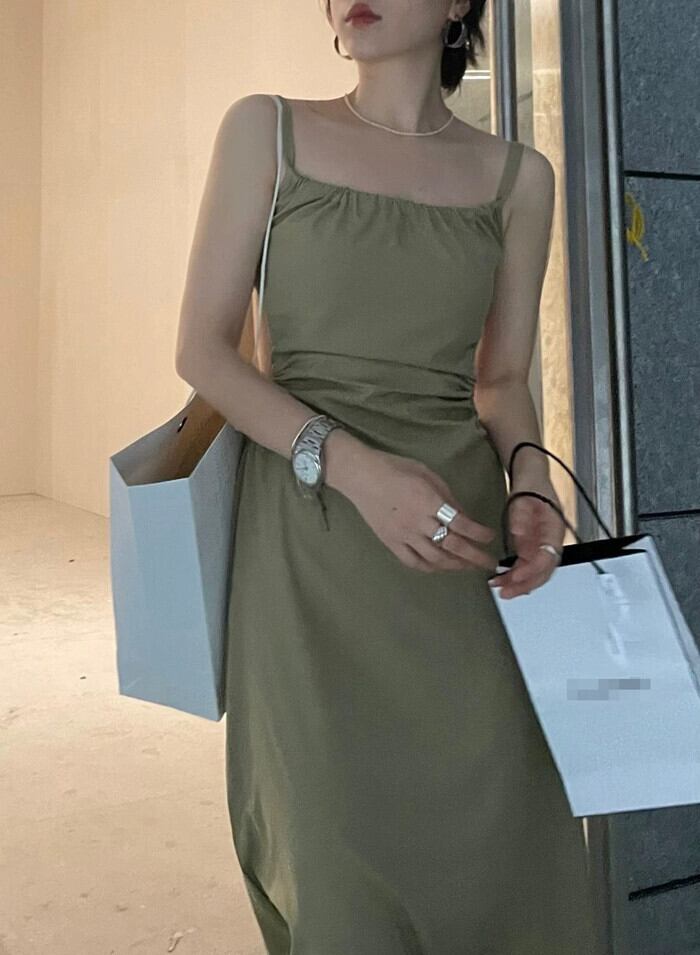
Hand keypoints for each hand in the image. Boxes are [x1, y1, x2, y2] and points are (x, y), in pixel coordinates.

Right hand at [339, 446, 498, 574]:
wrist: (361, 476)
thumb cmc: (396, 469)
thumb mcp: (428, 475)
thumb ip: (447, 497)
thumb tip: (465, 517)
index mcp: (429, 502)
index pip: (460, 523)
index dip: (478, 533)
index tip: (490, 537)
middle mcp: (418, 522)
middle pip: (452, 545)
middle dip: (474, 556)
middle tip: (489, 563)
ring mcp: (403, 535)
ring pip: (434, 558)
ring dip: (455, 565)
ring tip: (467, 566)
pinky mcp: (391, 543)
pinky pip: (413, 561)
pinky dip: (429, 567)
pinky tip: (440, 567)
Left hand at [488, 479, 564, 598]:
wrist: (532, 478)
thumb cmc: (531, 485)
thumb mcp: (524, 496)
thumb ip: (521, 515)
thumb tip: (518, 532)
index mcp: (555, 530)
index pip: (548, 558)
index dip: (532, 570)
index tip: (515, 576)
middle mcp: (552, 541)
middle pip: (543, 571)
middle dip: (525, 584)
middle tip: (505, 592)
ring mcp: (543, 545)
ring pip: (536, 572)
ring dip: (519, 583)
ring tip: (500, 588)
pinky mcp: (534, 547)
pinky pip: (527, 566)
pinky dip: (516, 575)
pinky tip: (503, 580)